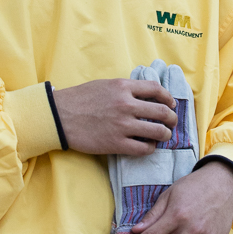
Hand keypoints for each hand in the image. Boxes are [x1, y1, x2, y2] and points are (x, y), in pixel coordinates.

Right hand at [52, 78, 176, 154]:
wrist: (60, 116)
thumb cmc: (80, 98)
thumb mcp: (105, 84)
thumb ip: (126, 89)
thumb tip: (146, 96)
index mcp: (123, 87)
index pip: (156, 89)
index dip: (168, 97)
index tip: (171, 104)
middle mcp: (126, 104)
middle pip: (162, 112)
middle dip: (172, 118)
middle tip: (172, 122)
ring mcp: (122, 125)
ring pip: (158, 131)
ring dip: (165, 134)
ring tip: (163, 135)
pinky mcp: (117, 144)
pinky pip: (144, 148)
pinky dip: (151, 148)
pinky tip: (148, 146)